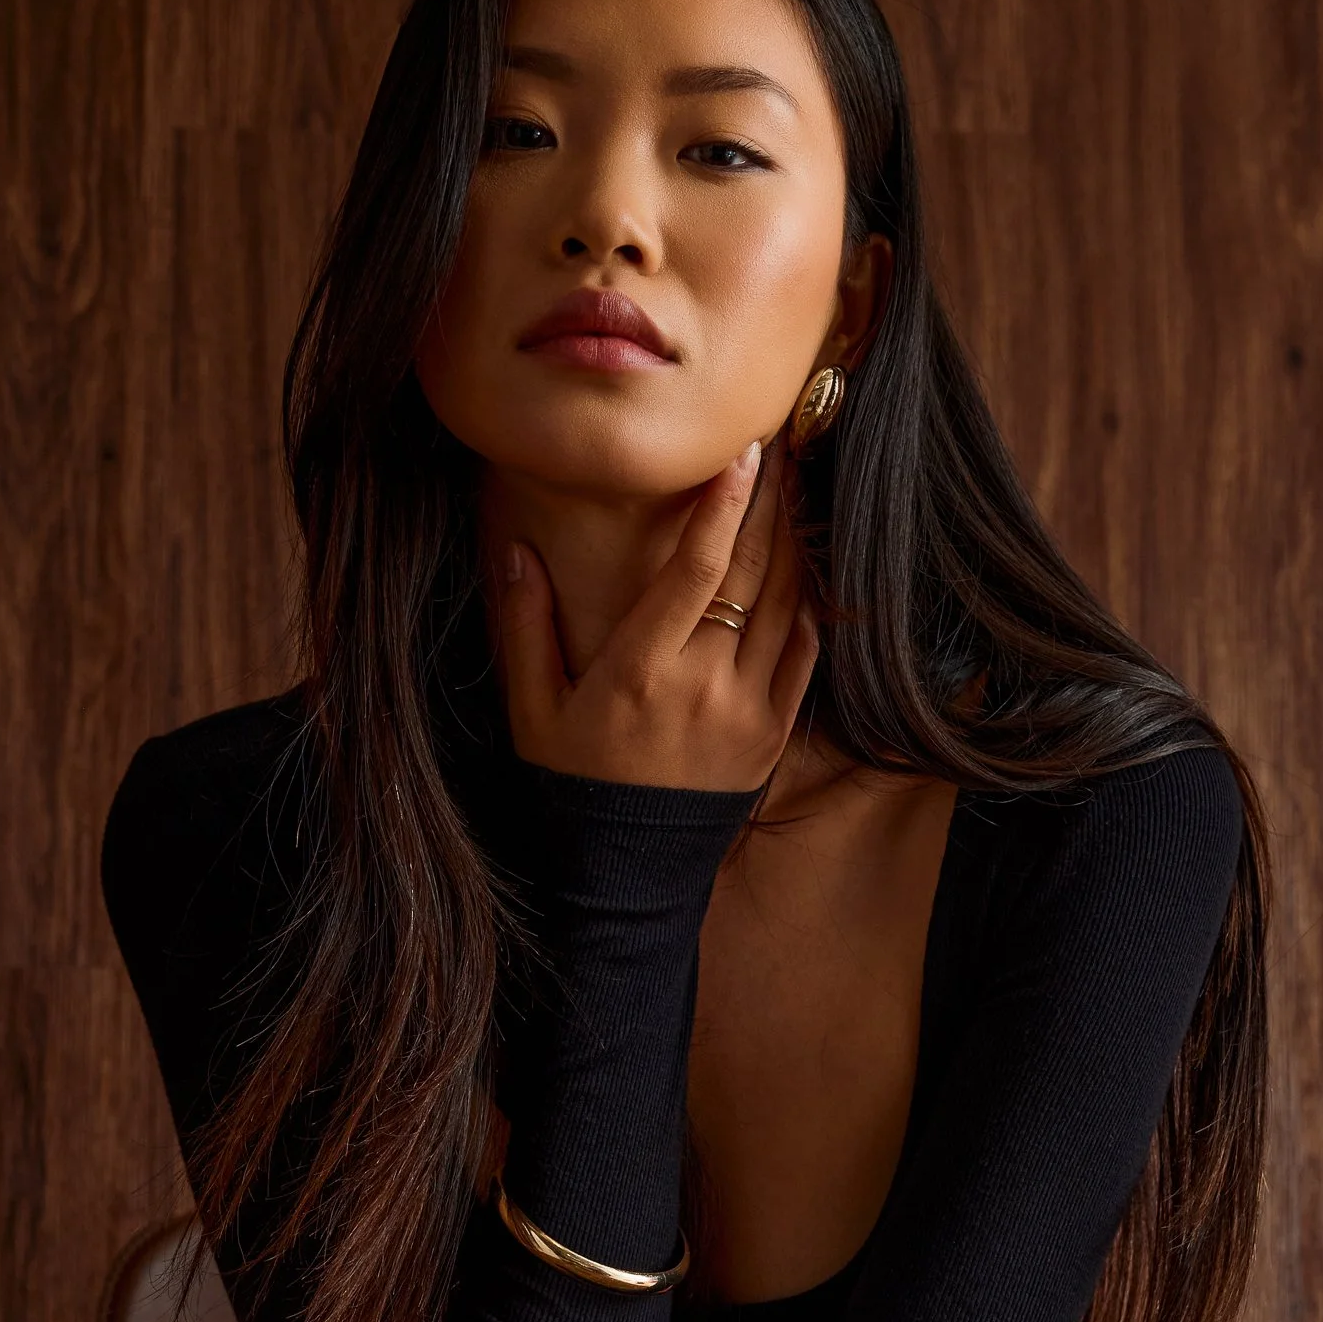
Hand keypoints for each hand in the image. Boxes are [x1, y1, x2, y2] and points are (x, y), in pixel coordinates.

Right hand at [496, 428, 819, 790]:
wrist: (625, 872)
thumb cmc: (572, 784)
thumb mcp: (532, 710)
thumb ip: (526, 626)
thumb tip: (515, 549)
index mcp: (641, 670)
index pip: (696, 568)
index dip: (725, 505)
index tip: (745, 454)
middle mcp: (703, 685)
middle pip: (752, 573)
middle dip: (770, 503)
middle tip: (781, 450)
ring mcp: (747, 712)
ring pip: (786, 607)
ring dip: (794, 544)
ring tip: (794, 493)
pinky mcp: (773, 736)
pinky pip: (803, 657)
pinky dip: (808, 608)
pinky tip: (804, 569)